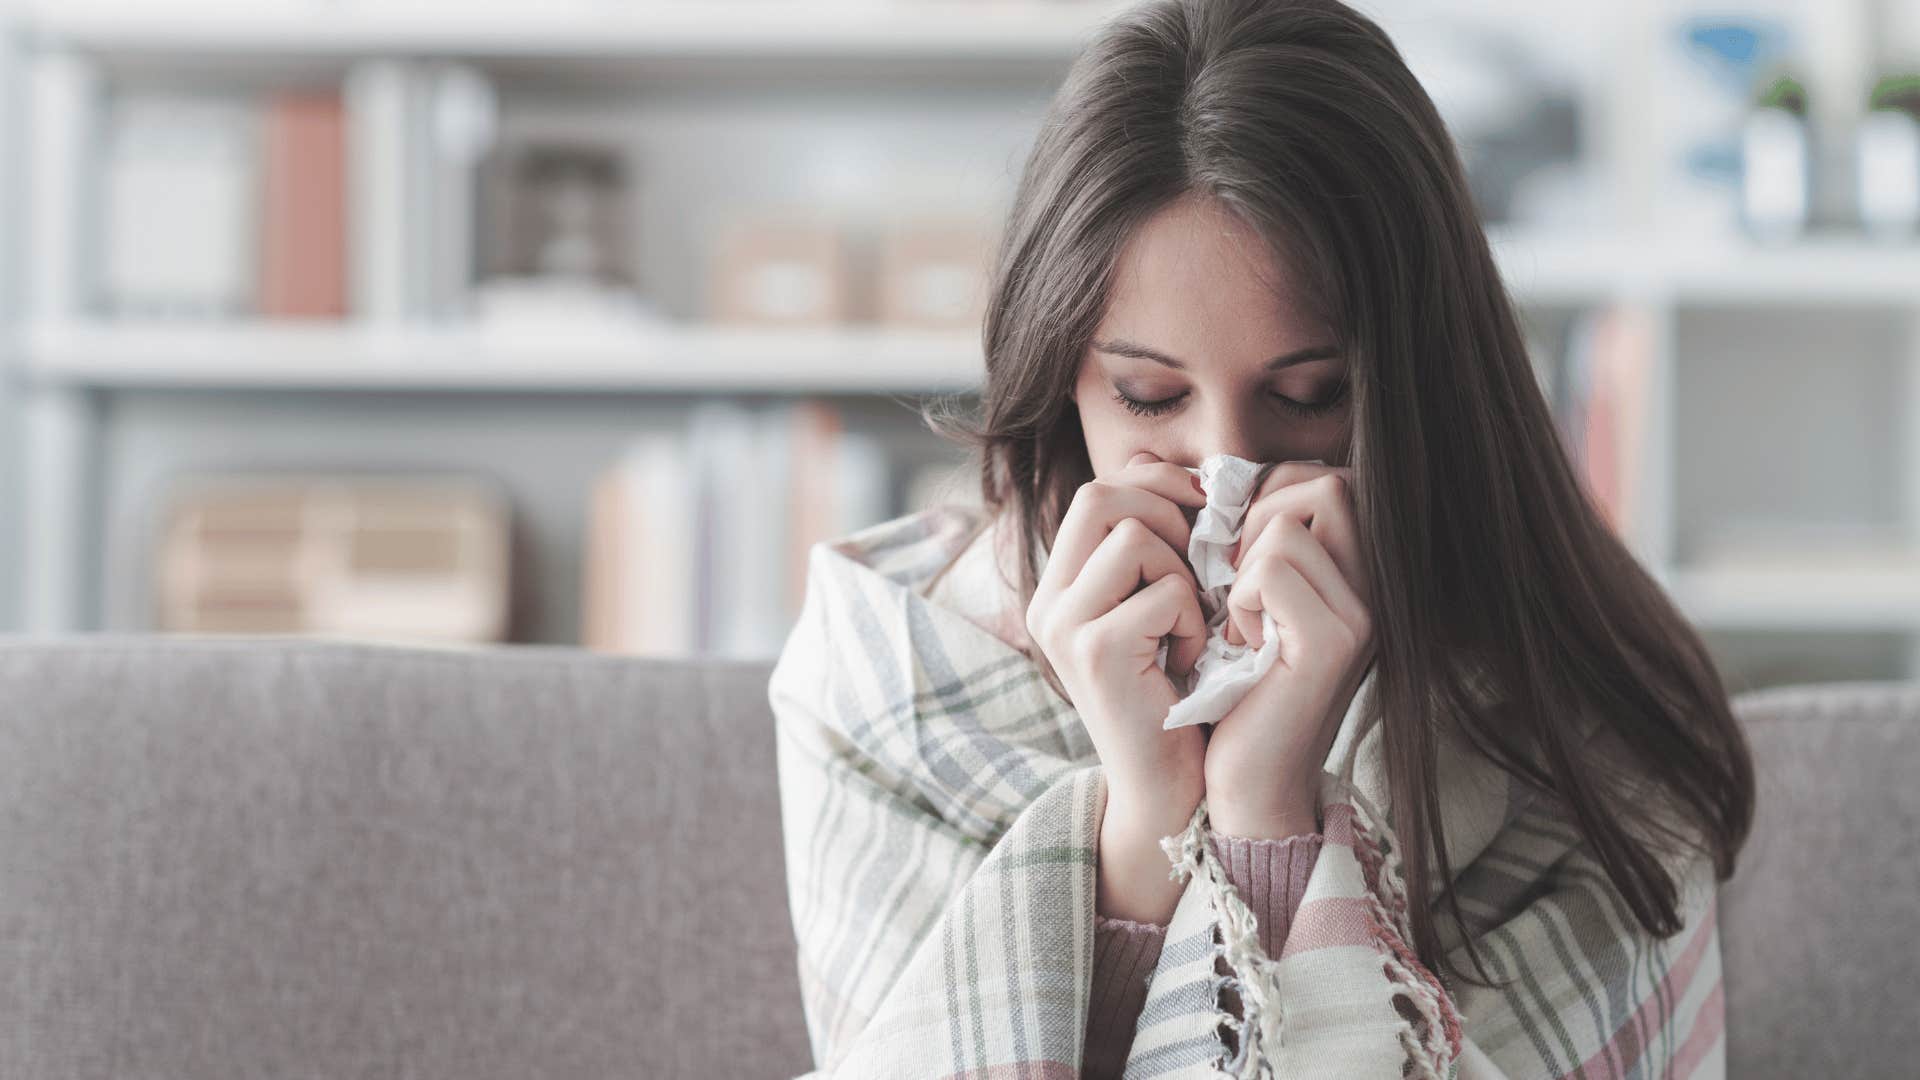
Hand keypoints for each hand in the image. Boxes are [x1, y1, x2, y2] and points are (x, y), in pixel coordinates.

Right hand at [1026, 450, 1210, 831]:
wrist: (1169, 790)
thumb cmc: (1178, 696)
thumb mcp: (1159, 609)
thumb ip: (1155, 546)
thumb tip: (1175, 469)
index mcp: (1059, 587)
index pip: (1098, 489)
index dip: (1157, 485)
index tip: (1201, 512)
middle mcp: (1048, 601)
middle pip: (1103, 495)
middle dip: (1169, 515)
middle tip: (1200, 564)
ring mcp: (1064, 626)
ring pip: (1136, 536)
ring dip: (1184, 574)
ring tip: (1190, 624)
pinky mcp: (1094, 652)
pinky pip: (1165, 591)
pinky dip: (1194, 622)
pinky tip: (1190, 662)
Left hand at [1202, 462, 1375, 837]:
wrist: (1246, 781)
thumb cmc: (1234, 690)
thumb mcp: (1240, 601)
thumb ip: (1240, 538)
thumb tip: (1173, 465)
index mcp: (1358, 573)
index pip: (1326, 478)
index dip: (1268, 497)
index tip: (1234, 555)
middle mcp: (1377, 588)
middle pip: (1323, 484)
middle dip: (1257, 520)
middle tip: (1232, 582)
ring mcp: (1363, 614)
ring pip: (1288, 524)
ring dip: (1243, 568)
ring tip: (1241, 623)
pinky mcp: (1334, 642)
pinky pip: (1273, 570)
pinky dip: (1240, 600)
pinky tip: (1240, 645)